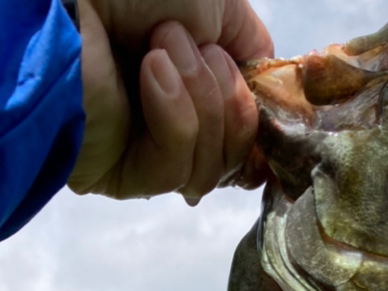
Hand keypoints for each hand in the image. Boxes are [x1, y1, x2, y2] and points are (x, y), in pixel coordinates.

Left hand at [68, 0, 272, 200]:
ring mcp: (144, 153)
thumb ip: (252, 48)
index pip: (246, 132)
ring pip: (212, 166)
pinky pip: (176, 169)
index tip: (259, 86)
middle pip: (238, 153)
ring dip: (199, 96)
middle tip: (186, 42)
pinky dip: (173, 115)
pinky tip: (149, 73)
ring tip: (158, 48)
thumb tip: (267, 93)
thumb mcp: (219, 4)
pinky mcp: (120, 175)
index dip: (256, 113)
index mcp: (193, 87)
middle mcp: (170, 124)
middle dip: (226, 93)